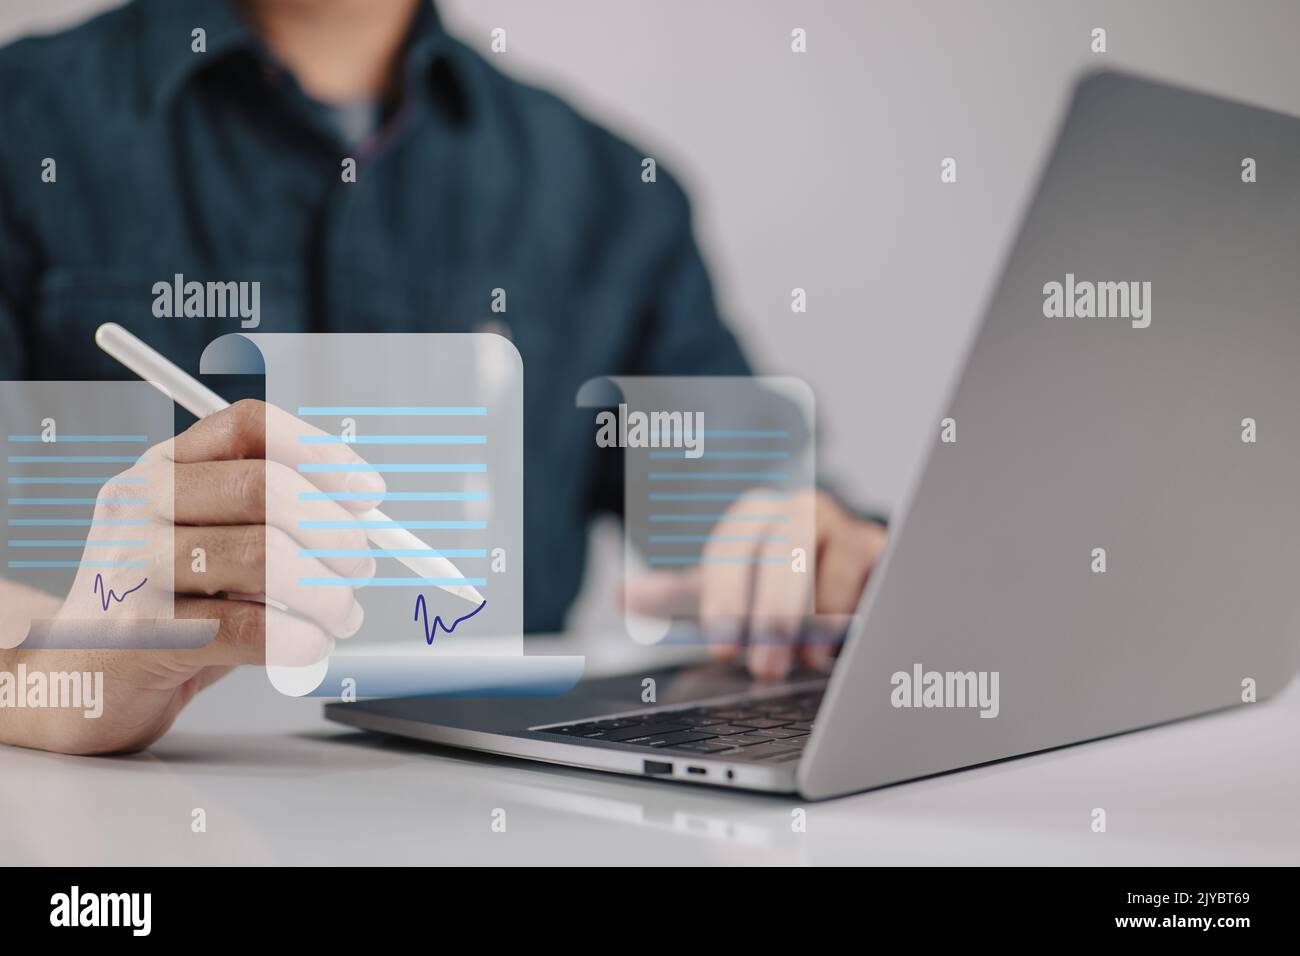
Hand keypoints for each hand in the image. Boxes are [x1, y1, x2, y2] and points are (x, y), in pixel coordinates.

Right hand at [1, 400, 383, 753]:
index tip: (368, 493)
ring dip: (326, 593)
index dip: (319, 451)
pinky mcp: (141, 633)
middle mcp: (142, 503)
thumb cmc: (165, 605)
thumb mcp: (212, 544)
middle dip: (335, 529)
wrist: (78, 677)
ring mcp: (133, 566)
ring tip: (343, 615)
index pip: (248, 424)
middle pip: (262, 488)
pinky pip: (247, 627)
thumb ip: (274, 522)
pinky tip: (310, 645)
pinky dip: (298, 639)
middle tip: (362, 566)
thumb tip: (361, 514)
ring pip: (262, 557)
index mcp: (164, 467)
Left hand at [620, 489, 886, 679]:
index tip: (723, 647)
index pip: (731, 548)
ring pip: (831, 554)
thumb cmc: (770, 585)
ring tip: (805, 658)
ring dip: (818, 612)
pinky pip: (872, 570)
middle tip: (765, 666)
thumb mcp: (721, 590)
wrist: (835, 575)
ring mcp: (844, 527)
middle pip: (783, 549)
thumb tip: (624, 597)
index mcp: (752, 517)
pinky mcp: (880, 549)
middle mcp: (799, 512)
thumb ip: (675, 595)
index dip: (725, 600)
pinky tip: (841, 642)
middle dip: (772, 614)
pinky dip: (855, 607)